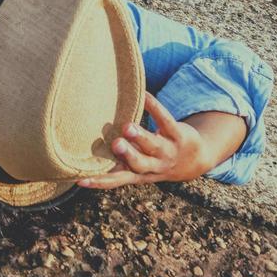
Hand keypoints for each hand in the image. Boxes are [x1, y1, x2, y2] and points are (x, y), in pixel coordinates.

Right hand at [76, 93, 215, 189]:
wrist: (195, 159)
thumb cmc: (156, 160)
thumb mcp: (140, 167)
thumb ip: (119, 162)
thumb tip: (84, 155)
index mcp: (139, 174)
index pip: (118, 179)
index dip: (100, 180)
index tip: (81, 179)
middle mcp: (155, 166)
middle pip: (140, 163)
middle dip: (128, 154)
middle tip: (116, 144)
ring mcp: (168, 151)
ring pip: (154, 145)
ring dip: (141, 136)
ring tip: (128, 126)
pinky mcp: (178, 135)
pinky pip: (166, 120)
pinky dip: (154, 107)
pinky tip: (144, 95)